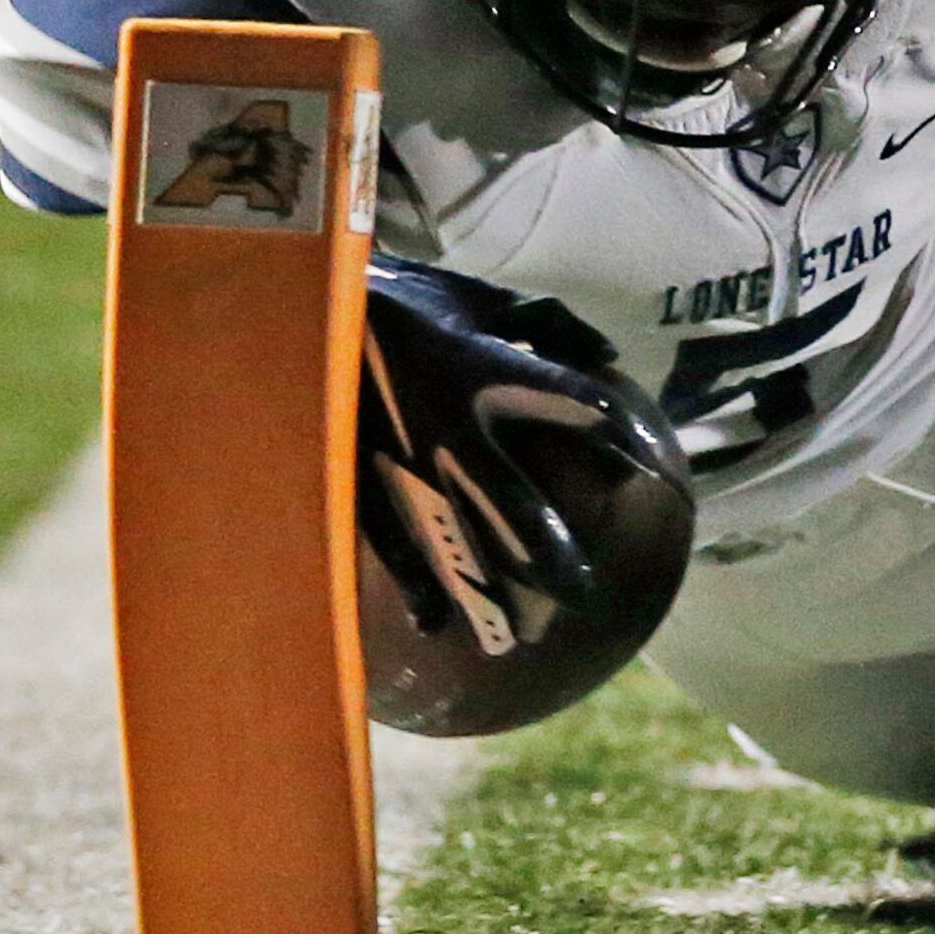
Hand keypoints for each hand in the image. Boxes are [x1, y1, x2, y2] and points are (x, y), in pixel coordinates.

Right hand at [355, 256, 693, 729]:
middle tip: (588, 598)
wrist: (290, 299)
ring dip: (487, 594)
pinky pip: (384, 539)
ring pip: (451, 541)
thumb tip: (608, 355)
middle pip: (512, 505)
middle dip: (550, 559)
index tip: (644, 463)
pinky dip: (411, 582)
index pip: (565, 399)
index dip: (609, 429)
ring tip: (518, 640)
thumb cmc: (396, 293)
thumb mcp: (475, 298)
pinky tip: (435, 623)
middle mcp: (445, 423)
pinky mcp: (348, 474)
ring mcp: (395, 458)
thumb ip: (545, 325)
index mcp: (479, 365)